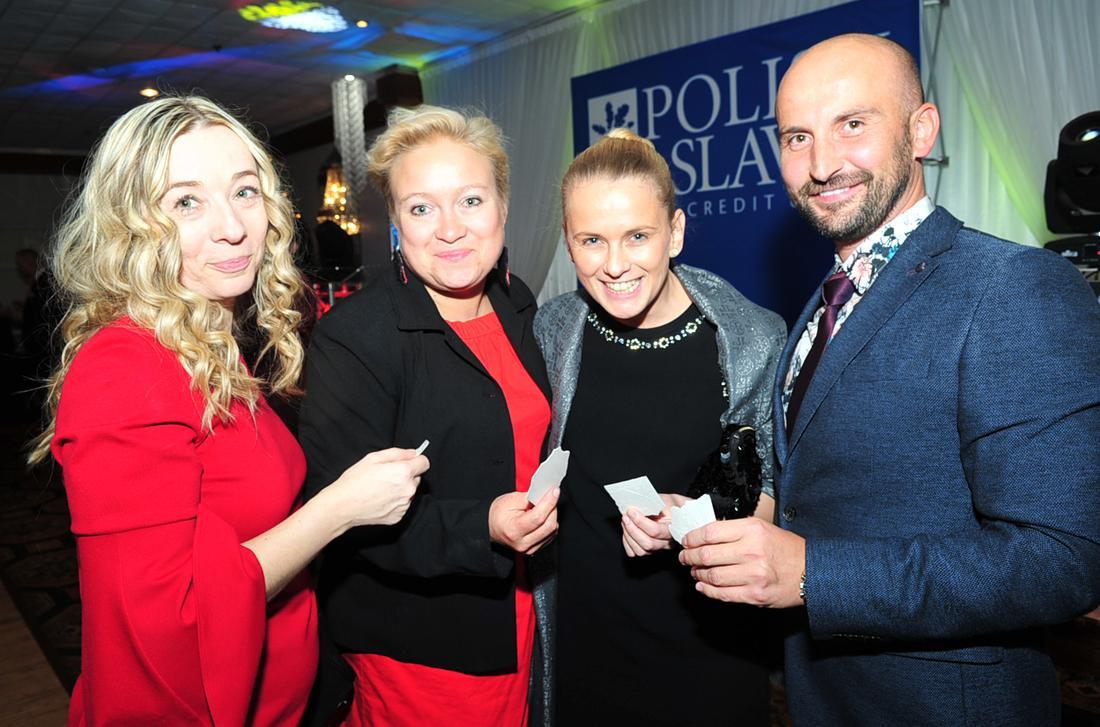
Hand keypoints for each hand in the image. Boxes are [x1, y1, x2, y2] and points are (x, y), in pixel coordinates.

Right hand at [330, 447, 428, 529]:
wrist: (343, 506)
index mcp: (404, 472)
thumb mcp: (374, 458)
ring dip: (400, 489)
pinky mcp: (398, 516)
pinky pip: (402, 505)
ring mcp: (404, 505)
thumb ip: (398, 453)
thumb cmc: (355, 480)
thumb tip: (413, 453)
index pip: (425, 463)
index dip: (416, 461)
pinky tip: (380, 499)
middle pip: (417, 478)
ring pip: (409, 492)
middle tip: (387, 476)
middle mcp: (408, 490)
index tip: (407, 462)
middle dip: (406, 475)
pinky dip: (395, 502)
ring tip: (380, 489)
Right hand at [489, 487, 558, 554]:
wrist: (490, 528)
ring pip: (552, 530)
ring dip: (552, 515)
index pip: (538, 517)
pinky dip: (550, 523)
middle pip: (549, 525)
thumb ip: (529, 497)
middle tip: (550, 495)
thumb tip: (545, 493)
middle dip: (553, 508)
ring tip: (544, 506)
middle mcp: (522, 543)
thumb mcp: (509, 500)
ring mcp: (529, 549)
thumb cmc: (497, 515)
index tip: (554, 491)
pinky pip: (551, 535)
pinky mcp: (535, 550)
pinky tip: (543, 516)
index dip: (549, 502)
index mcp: (514, 530)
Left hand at [620, 493, 687, 556]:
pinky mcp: (648, 551)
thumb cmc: (668, 505)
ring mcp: (657, 548)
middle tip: (625, 516)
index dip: (640, 522)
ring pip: (640, 551)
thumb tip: (633, 508)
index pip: (655, 531)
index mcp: (673, 530)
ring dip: (628, 536)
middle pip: (647, 544)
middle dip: (632, 529)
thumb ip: (650, 505)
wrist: (671, 511)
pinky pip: (634, 553)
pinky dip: (627, 543)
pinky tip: (626, 531)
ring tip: (625, 521)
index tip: (631, 511)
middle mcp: (666, 543)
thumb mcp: (662, 500)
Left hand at [678, 517, 805, 607]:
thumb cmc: (785, 548)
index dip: (692, 538)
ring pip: (711, 576)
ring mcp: (753, 575)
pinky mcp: (755, 595)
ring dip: (698, 575)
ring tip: (695, 572)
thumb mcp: (761, 528)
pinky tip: (703, 586)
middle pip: (706, 555)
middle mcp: (751, 551)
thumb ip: (734, 531)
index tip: (686, 541)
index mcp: (751, 530)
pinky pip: (722, 594)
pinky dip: (708, 591)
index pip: (709, 532)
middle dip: (689, 557)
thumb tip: (703, 536)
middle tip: (685, 557)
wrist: (811, 571)